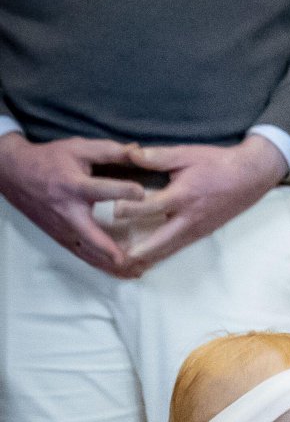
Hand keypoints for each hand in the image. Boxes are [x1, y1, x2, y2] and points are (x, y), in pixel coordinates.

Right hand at [0, 133, 145, 274]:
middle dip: (110, 248)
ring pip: (89, 253)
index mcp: (73, 186)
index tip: (141, 193)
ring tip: (136, 273)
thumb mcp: (77, 148)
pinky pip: (84, 256)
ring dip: (111, 265)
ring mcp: (64, 229)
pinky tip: (120, 273)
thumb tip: (139, 150)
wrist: (16, 174)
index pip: (100, 189)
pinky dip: (102, 266)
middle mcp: (68, 211)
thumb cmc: (51, 159)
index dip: (121, 190)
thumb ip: (108, 151)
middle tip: (130, 260)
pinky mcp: (62, 239)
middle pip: (90, 235)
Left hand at [112, 136, 288, 272]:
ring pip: (170, 249)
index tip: (114, 210)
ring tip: (130, 266)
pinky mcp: (201, 233)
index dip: (132, 208)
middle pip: (161, 241)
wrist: (249, 176)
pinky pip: (178, 247)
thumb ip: (157, 157)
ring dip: (150, 258)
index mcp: (183, 196)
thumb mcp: (186, 154)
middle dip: (141, 251)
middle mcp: (189, 218)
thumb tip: (129, 154)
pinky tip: (150, 259)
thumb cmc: (217, 163)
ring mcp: (197, 229)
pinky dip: (163, 254)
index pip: (152, 206)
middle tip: (121, 260)